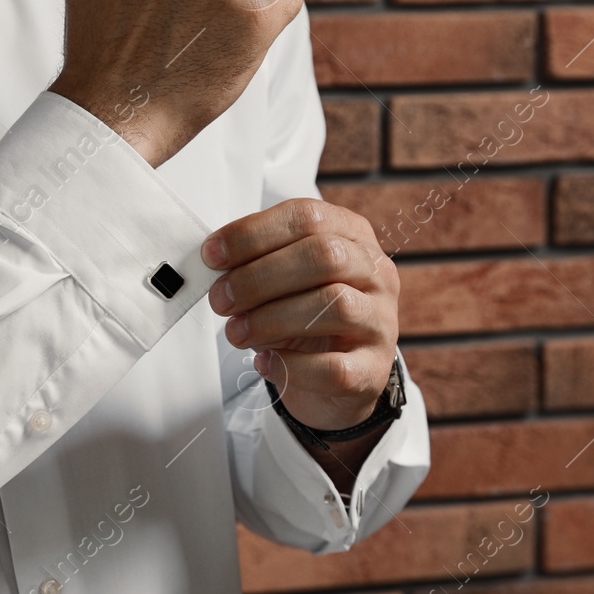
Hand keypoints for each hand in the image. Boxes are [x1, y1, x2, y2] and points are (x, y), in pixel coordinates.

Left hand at [203, 198, 399, 431]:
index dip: (254, 233)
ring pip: (336, 306)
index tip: (213, 255)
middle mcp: (375, 273)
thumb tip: (215, 261)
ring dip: (271, 319)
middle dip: (260, 277)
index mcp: (351, 236)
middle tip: (221, 299)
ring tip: (236, 332)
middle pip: (325, 256)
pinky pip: (336, 367)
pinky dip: (291, 366)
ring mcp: (381, 322)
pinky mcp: (374, 370)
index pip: (308, 217)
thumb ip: (256, 262)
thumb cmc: (303, 315)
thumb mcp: (283, 277)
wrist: (335, 377)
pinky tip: (264, 362)